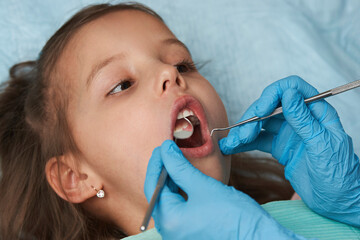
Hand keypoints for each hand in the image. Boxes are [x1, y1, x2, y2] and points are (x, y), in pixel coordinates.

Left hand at [144, 140, 305, 239]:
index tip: (163, 146)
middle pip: (159, 194)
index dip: (157, 163)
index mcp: (169, 221)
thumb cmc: (235, 216)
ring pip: (169, 200)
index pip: (153, 186)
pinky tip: (186, 178)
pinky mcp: (191, 232)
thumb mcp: (204, 186)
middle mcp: (170, 231)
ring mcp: (180, 233)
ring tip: (178, 161)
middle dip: (164, 170)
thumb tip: (165, 151)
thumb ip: (180, 168)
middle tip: (170, 151)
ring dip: (172, 179)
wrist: (260, 239)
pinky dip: (181, 191)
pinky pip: (179, 208)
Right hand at [220, 76, 359, 226]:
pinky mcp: (280, 147)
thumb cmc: (339, 175)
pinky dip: (244, 143)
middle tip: (242, 135)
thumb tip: (289, 94)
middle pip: (271, 106)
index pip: (292, 89)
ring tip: (232, 143)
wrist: (337, 202)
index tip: (260, 110)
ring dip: (244, 131)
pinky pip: (258, 140)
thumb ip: (304, 119)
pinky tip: (232, 147)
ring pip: (261, 123)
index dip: (273, 94)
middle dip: (253, 118)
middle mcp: (300, 118)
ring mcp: (288, 132)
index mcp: (316, 112)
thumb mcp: (321, 145)